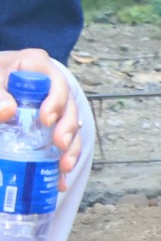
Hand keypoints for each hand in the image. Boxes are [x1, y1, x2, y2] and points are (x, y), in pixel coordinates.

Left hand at [0, 50, 83, 176]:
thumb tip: (8, 111)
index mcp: (37, 65)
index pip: (55, 81)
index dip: (56, 101)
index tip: (46, 120)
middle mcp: (51, 84)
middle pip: (69, 106)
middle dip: (68, 128)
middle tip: (60, 144)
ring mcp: (53, 104)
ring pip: (72, 125)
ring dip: (71, 147)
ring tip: (65, 166)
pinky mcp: (49, 122)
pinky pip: (63, 140)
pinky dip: (61, 158)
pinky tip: (59, 176)